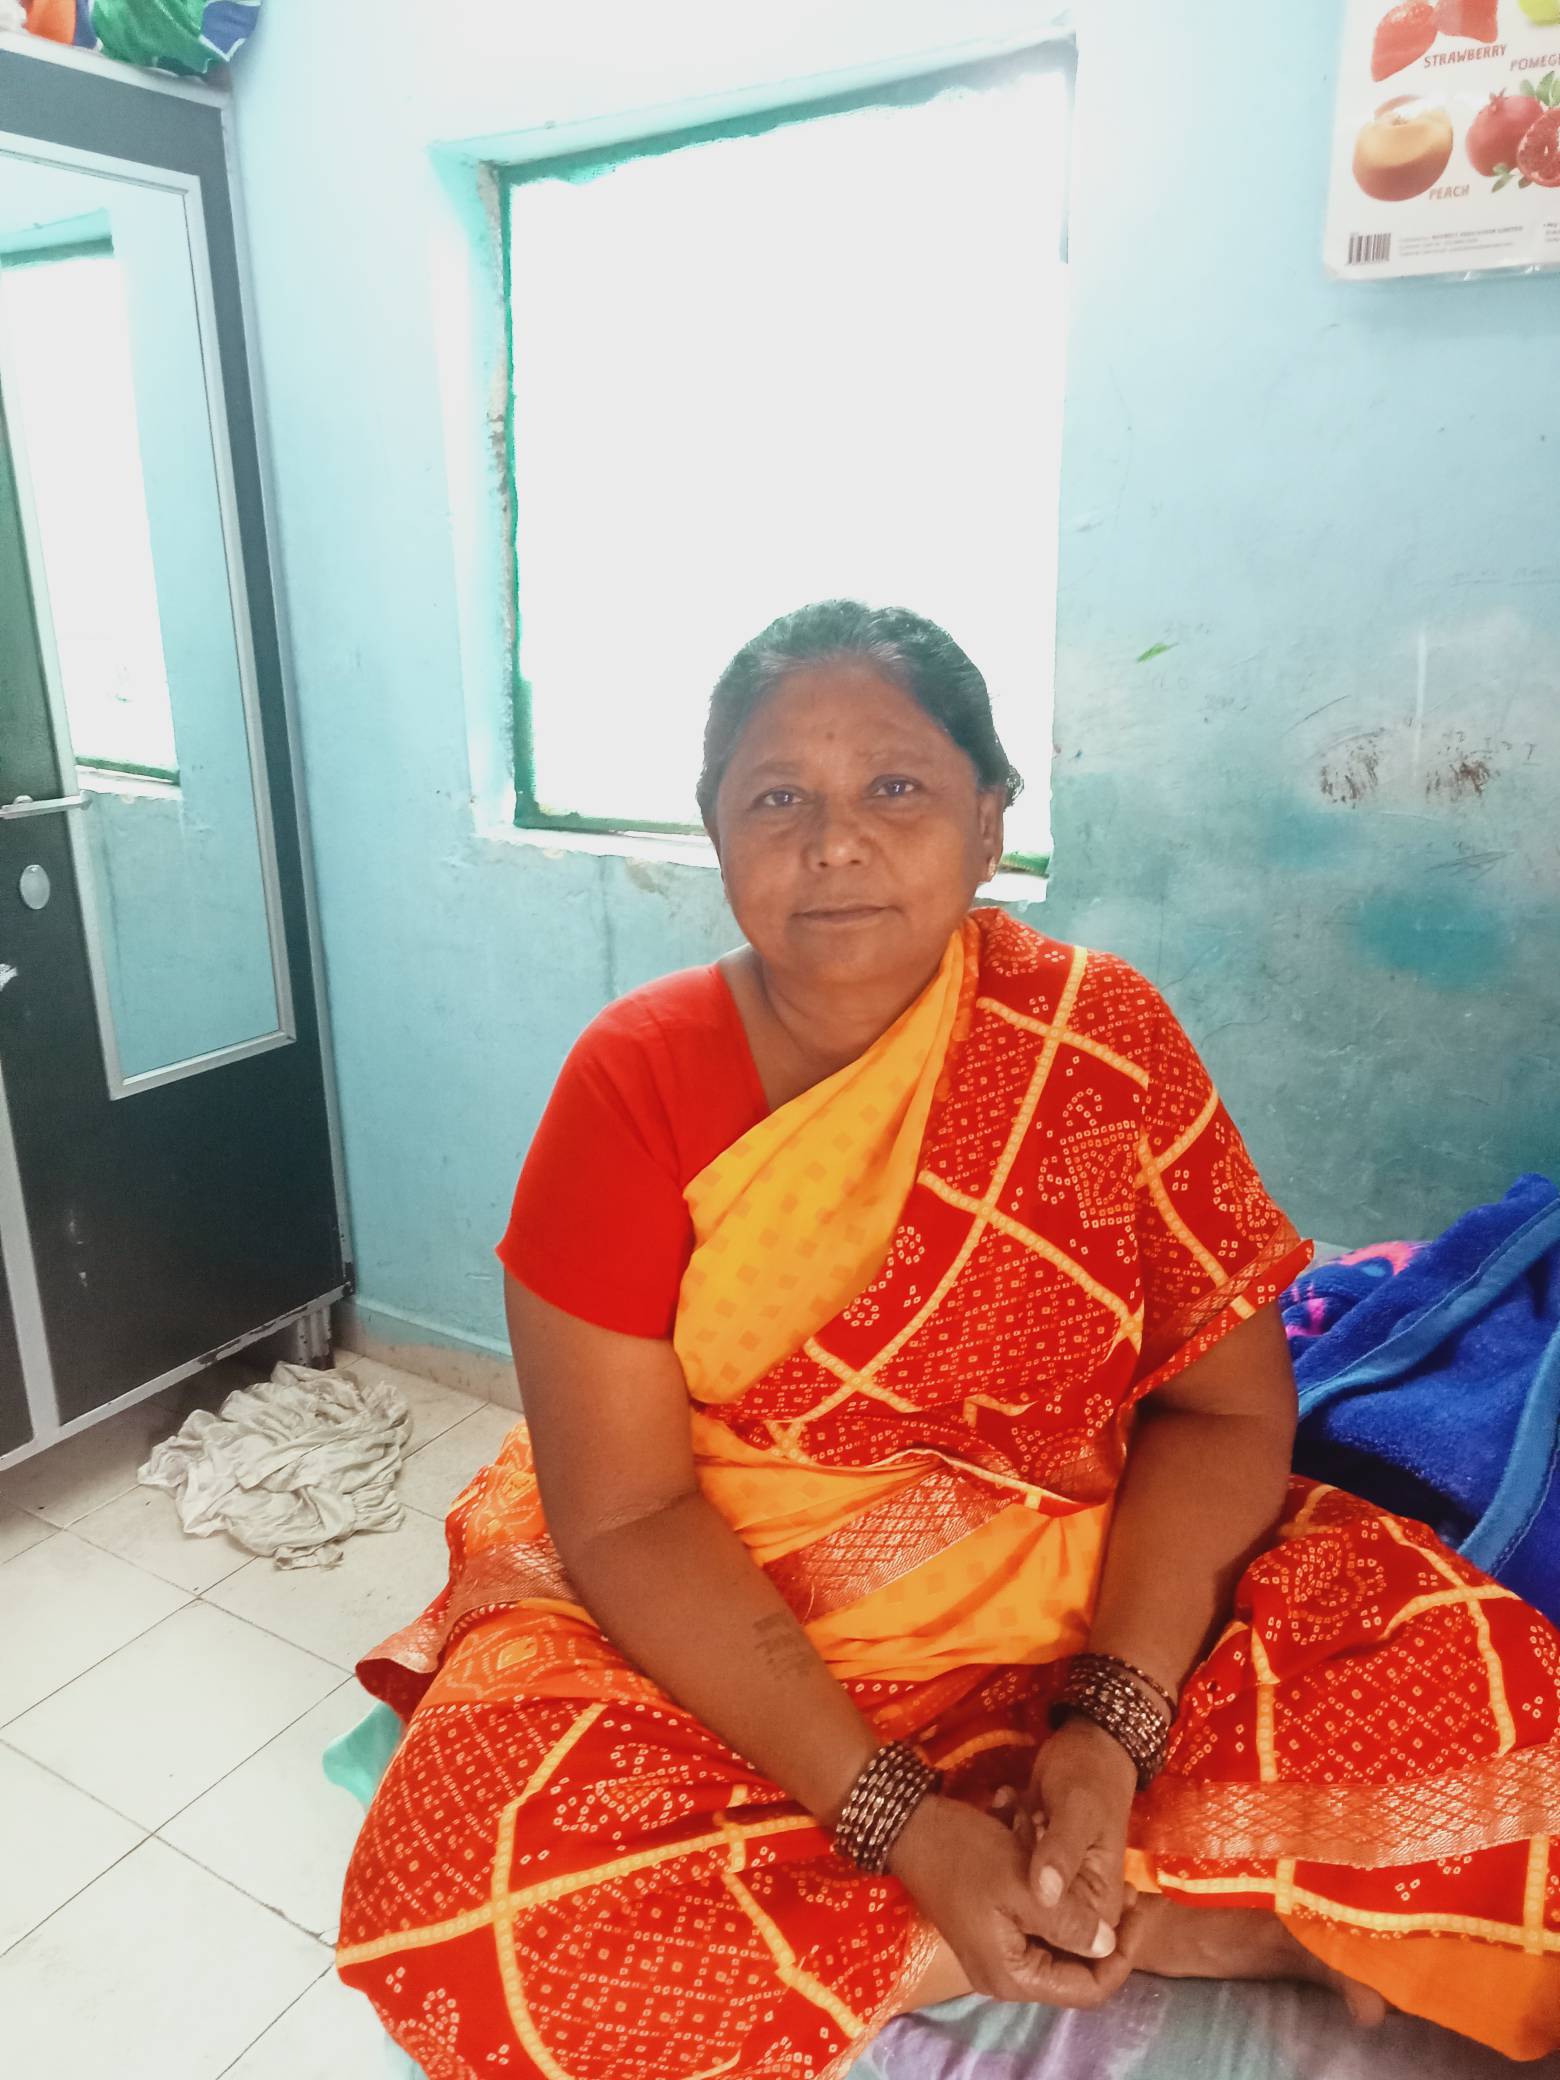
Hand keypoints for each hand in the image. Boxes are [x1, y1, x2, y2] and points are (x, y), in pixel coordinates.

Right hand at [887, 1792, 1134, 2007]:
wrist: (909, 1825)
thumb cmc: (966, 1853)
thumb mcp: (1024, 1883)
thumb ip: (1069, 1921)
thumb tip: (1108, 1944)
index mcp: (1013, 1976)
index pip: (1088, 1988)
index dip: (1123, 1954)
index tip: (1142, 1908)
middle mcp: (1005, 1976)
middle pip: (1075, 1968)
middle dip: (1106, 1930)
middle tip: (1131, 1888)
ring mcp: (997, 1953)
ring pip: (1060, 1944)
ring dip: (1082, 1911)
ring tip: (1104, 1873)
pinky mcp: (993, 1929)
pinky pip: (1039, 1927)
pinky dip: (1058, 1902)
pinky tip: (1067, 1869)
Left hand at [1002, 1716, 1138, 1957]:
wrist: (1087, 1742)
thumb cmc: (1089, 1774)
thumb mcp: (1075, 1811)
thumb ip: (1060, 1854)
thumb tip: (1044, 1897)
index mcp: (1100, 1901)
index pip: (1086, 1959)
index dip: (1040, 1943)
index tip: (1002, 1892)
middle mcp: (1082, 1903)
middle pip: (1043, 1932)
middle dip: (1015, 1886)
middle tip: (1013, 1832)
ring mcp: (1059, 1886)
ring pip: (1022, 1901)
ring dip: (1007, 1858)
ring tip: (1015, 1810)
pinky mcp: (1039, 1866)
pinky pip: (1014, 1874)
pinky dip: (1004, 1839)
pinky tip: (1005, 1802)